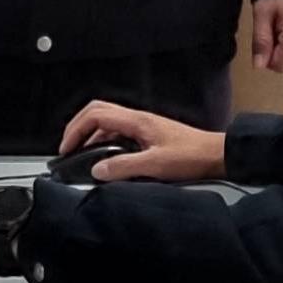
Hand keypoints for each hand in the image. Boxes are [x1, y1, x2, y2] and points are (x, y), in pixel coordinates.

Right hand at [59, 99, 225, 184]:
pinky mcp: (148, 134)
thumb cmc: (191, 157)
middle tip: (66, 148)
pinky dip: (104, 142)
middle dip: (78, 127)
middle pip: (98, 112)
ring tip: (80, 155)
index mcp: (136, 120)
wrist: (216, 154)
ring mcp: (142, 125)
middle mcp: (137, 118)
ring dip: (90, 135)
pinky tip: (104, 159)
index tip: (66, 149)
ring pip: (107, 122)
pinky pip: (118, 133)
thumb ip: (124, 166)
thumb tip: (96, 170)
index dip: (75, 129)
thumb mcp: (156, 165)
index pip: (96, 114)